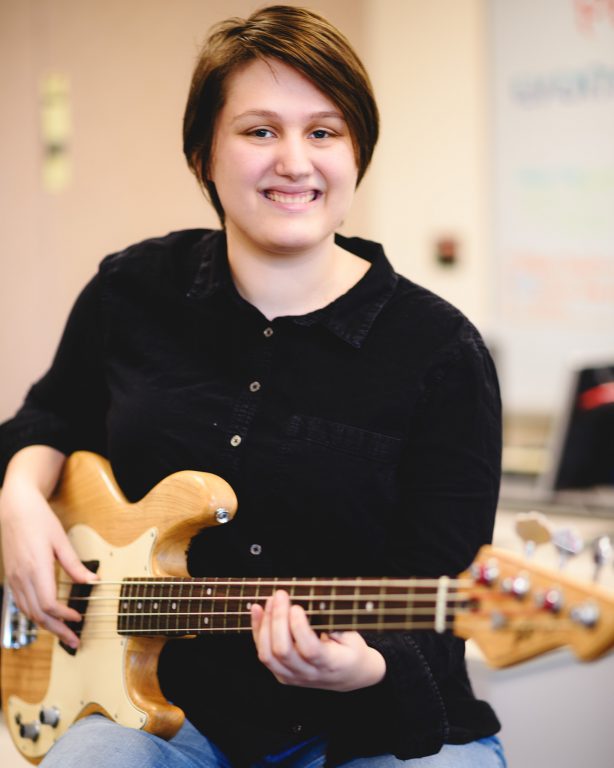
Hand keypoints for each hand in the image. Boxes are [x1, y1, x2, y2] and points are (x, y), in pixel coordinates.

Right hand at [0, 481, 96, 647]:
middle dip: (58, 630)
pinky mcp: (12, 577)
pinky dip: (34, 615)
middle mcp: (22, 577)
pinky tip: (46, 617)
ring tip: (63, 633)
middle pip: (38, 615)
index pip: (48, 604)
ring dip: (46, 626)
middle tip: (74, 640)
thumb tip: (93, 582)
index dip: (64, 616)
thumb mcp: (61, 540)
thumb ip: (75, 565)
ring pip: (28, 612)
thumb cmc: (39, 520)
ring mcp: (14, 579)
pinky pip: (21, 604)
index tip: (79, 618)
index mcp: (36, 568)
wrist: (14, 508)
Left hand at [250, 589, 385, 691]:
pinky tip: (258, 610)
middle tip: (282, 595)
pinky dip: (257, 630)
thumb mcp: (352, 637)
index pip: (309, 650)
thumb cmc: (351, 651)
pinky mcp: (281, 674)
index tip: (297, 607)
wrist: (349, 676)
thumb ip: (335, 625)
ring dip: (265, 624)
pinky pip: (263, 654)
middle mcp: (308, 674)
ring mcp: (292, 677)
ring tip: (271, 601)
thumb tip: (314, 607)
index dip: (299, 628)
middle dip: (278, 619)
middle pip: (283, 651)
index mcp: (330, 665)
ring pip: (268, 655)